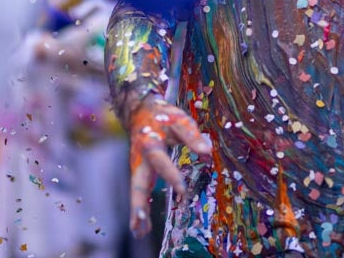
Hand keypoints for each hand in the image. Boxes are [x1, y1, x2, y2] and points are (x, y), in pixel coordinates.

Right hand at [126, 97, 210, 237]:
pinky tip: (141, 228)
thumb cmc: (163, 116)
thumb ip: (191, 135)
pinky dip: (139, 209)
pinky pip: (139, 192)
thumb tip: (207, 151)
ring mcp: (137, 166)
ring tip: (139, 232)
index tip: (182, 190)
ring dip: (137, 212)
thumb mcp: (178, 120)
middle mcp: (139, 158)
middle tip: (140, 220)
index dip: (171, 175)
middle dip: (138, 202)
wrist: (139, 110)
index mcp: (150, 143)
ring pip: (136, 191)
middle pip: (137, 182)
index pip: (160, 161)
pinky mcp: (139, 172)